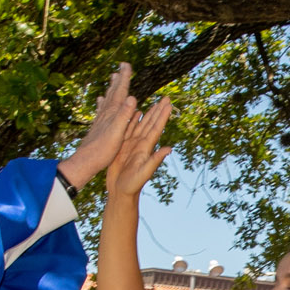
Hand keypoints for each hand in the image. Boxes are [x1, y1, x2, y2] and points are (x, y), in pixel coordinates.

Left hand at [59, 64, 153, 191]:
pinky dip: (103, 102)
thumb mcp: (117, 133)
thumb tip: (132, 97)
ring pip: (108, 99)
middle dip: (119, 79)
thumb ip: (124, 115)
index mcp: (112, 113)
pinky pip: (102, 110)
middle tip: (122, 65)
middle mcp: (106, 113)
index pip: (120, 92)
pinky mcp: (98, 126)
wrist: (86, 161)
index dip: (125, 78)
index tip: (127, 64)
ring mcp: (101, 119)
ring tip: (113, 78)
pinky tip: (100, 100)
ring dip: (112, 88)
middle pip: (114, 92)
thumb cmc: (103, 150)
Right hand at [99, 84, 175, 200]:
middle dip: (158, 110)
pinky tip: (135, 112)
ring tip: (154, 102)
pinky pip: (128, 130)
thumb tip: (169, 149)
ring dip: (147, 113)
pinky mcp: (122, 147)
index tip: (168, 103)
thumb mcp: (144, 173)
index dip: (162, 116)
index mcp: (146, 148)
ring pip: (140, 125)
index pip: (156, 128)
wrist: (120, 192)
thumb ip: (155, 160)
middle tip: (166, 97)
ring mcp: (132, 145)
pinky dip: (132, 120)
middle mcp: (140, 144)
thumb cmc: (133, 185)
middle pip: (150, 123)